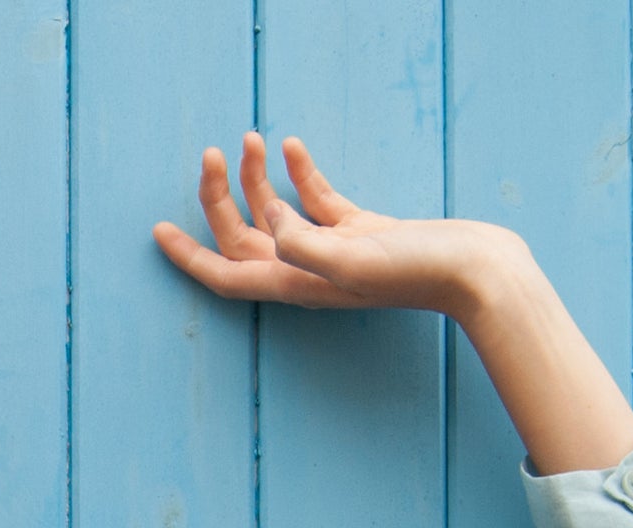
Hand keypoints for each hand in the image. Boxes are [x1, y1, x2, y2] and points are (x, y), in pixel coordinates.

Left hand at [152, 133, 529, 318]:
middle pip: (243, 237)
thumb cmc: (415, 272)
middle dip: (219, 199)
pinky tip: (293, 144)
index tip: (157, 233)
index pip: (225, 274)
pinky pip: (317, 202)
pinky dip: (301, 174)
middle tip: (210, 154)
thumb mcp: (352, 258)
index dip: (188, 257)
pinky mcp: (360, 231)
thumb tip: (272, 223)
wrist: (475, 270)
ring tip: (251, 138)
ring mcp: (332, 252)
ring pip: (277, 215)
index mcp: (294, 283)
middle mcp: (305, 271)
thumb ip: (305, 244)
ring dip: (258, 179)